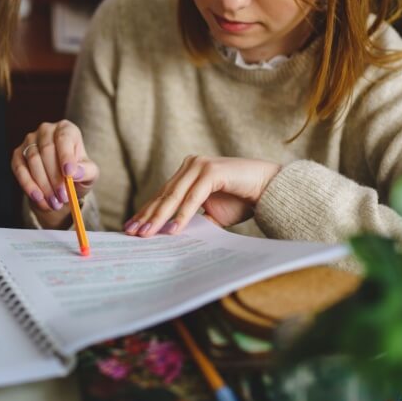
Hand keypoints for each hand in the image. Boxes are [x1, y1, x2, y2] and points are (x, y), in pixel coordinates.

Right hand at [11, 120, 99, 226]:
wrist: (61, 183)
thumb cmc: (77, 173)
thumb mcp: (89, 173)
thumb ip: (87, 171)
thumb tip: (76, 172)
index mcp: (66, 129)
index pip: (64, 138)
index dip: (66, 156)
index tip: (69, 174)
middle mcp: (46, 130)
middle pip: (47, 150)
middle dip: (55, 177)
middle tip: (62, 196)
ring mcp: (29, 141)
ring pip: (33, 161)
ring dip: (43, 184)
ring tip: (54, 202)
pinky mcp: (18, 154)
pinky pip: (19, 169)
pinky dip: (28, 186)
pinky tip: (38, 198)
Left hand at [125, 156, 282, 235]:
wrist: (269, 188)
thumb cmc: (241, 199)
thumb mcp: (211, 213)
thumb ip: (192, 219)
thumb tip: (170, 235)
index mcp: (188, 171)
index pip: (163, 194)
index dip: (147, 211)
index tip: (131, 228)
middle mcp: (191, 165)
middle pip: (164, 195)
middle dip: (147, 216)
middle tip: (132, 233)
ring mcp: (200, 165)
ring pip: (175, 196)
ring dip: (160, 217)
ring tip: (148, 234)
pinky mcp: (212, 172)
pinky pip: (193, 197)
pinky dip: (183, 214)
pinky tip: (173, 229)